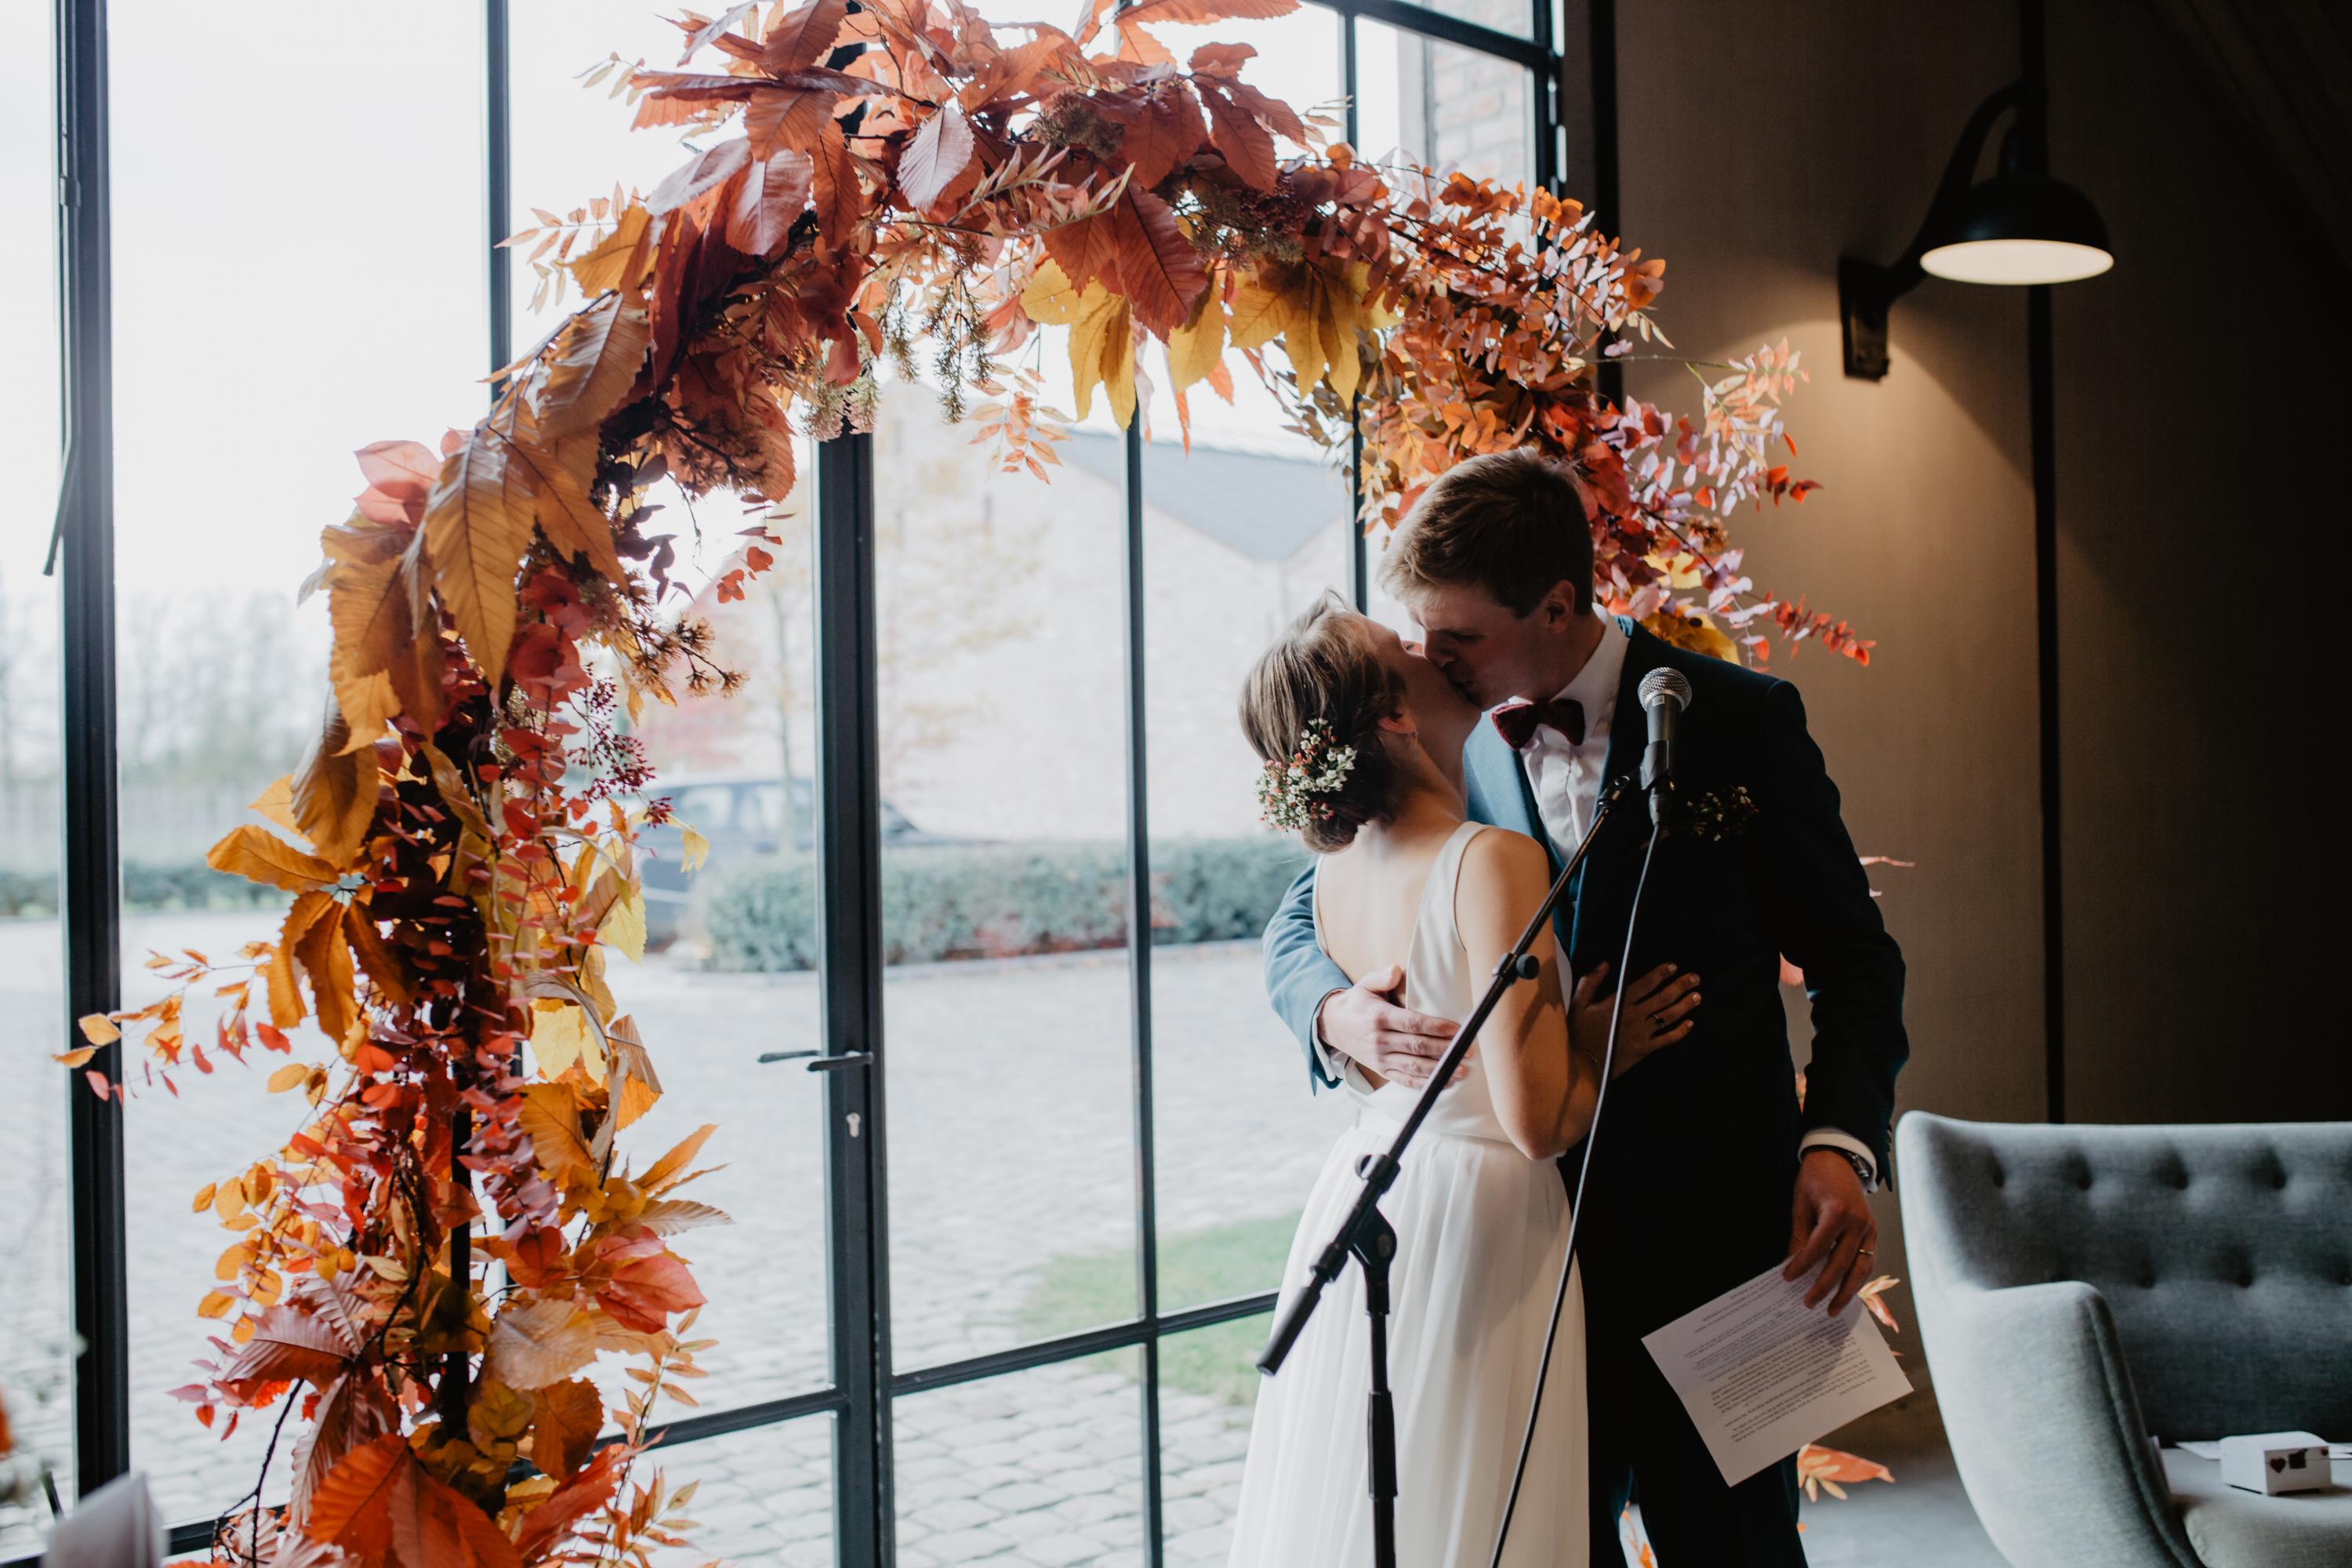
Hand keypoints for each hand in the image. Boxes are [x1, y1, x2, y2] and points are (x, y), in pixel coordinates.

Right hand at [1315, 966, 1464, 1088]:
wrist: (1333, 1026)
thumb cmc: (1357, 1003)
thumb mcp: (1364, 985)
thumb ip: (1381, 977)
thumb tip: (1396, 970)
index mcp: (1379, 1017)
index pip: (1412, 1024)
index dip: (1436, 1027)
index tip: (1457, 1029)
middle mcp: (1379, 1040)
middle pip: (1417, 1047)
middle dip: (1444, 1049)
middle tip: (1467, 1050)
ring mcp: (1380, 1059)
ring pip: (1413, 1067)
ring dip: (1439, 1070)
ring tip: (1461, 1069)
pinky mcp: (1381, 1071)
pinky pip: (1405, 1080)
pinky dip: (1425, 1084)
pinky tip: (1444, 1082)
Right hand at [1568, 961, 1698, 1076]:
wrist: (1581, 1066)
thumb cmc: (1578, 1035)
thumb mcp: (1578, 1005)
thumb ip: (1590, 982)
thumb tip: (1605, 965)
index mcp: (1619, 1004)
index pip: (1645, 984)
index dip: (1661, 973)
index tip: (1674, 966)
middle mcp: (1634, 1017)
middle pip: (1663, 998)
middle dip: (1681, 986)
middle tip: (1695, 978)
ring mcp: (1641, 1034)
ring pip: (1668, 1017)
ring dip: (1685, 1005)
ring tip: (1697, 996)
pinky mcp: (1644, 1050)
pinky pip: (1667, 1040)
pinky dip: (1680, 1032)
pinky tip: (1690, 1024)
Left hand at [1784, 1148, 1877, 1312]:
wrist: (1839, 1158)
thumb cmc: (1815, 1178)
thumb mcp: (1800, 1203)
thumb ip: (1798, 1235)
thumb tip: (1790, 1263)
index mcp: (1837, 1213)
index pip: (1817, 1249)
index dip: (1802, 1266)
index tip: (1787, 1279)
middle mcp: (1858, 1223)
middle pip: (1840, 1264)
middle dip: (1823, 1287)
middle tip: (1808, 1303)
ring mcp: (1869, 1229)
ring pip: (1860, 1269)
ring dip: (1847, 1292)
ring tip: (1832, 1309)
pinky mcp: (1873, 1232)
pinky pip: (1868, 1261)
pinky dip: (1858, 1279)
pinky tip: (1847, 1292)